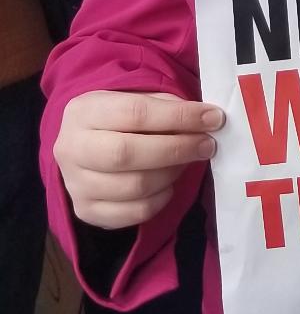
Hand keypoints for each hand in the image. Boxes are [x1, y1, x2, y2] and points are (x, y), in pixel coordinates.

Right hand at [54, 91, 224, 230]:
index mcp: (83, 111)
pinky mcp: (86, 212)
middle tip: (207, 145)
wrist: (83, 148)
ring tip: (186, 162)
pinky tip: (168, 184)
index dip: (178, 116)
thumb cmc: (118, 120)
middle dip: (176, 148)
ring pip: (134, 186)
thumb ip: (165, 106)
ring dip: (171, 174)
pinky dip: (160, 199)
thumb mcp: (134, 100)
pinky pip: (134, 213)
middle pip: (128, 153)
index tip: (213, 118)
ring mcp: (76, 184)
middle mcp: (71, 148)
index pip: (135, 112)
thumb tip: (205, 119)